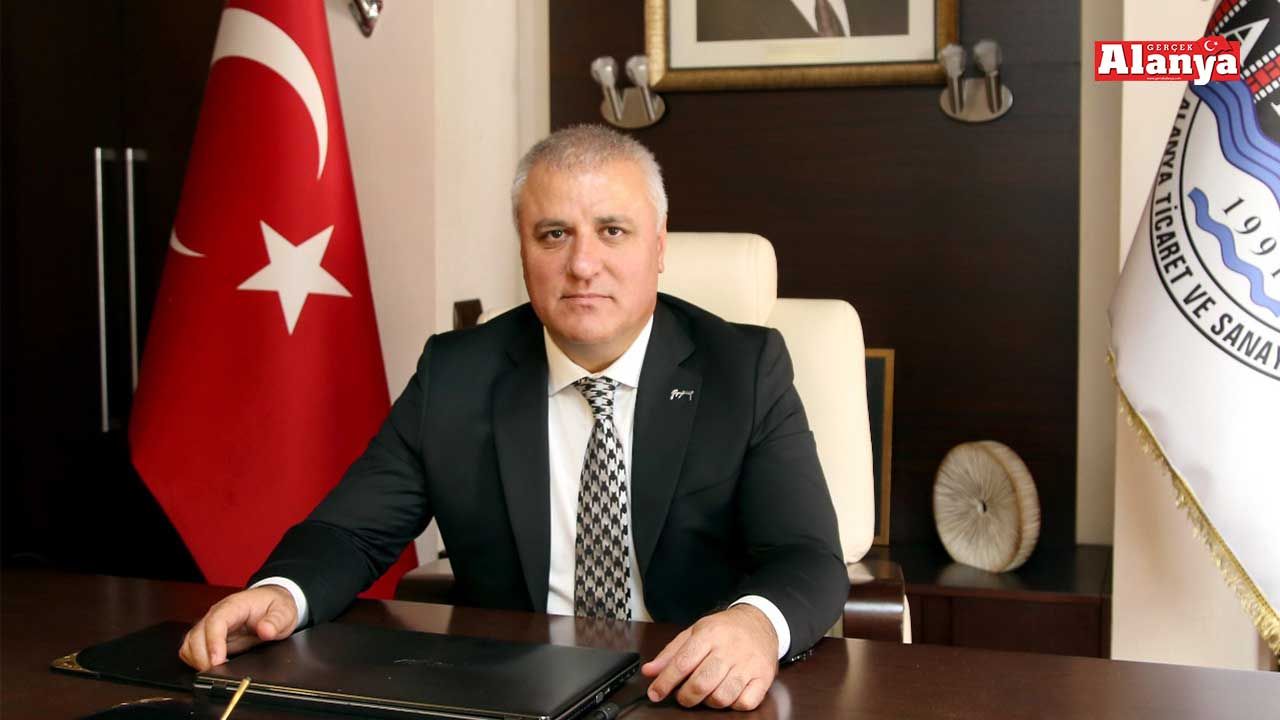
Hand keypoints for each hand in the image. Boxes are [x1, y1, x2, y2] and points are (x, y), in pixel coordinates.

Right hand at [178, 585, 298, 670]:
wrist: (271, 602)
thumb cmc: (275, 606)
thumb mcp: (284, 612)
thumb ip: (276, 621)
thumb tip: (266, 630)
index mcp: (234, 605)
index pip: (216, 621)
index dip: (213, 642)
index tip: (217, 661)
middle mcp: (217, 614)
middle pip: (197, 634)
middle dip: (203, 657)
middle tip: (217, 673)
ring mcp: (210, 625)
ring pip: (190, 642)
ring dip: (197, 659)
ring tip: (214, 672)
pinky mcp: (208, 636)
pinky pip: (191, 648)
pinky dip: (195, 660)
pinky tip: (210, 668)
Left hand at [641, 604, 778, 710]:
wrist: (760, 621)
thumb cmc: (724, 630)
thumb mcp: (694, 632)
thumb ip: (671, 653)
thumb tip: (649, 672)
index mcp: (709, 634)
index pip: (682, 663)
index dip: (665, 682)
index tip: (655, 693)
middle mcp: (729, 649)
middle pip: (701, 684)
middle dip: (686, 697)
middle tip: (683, 695)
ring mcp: (749, 664)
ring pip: (722, 697)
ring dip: (709, 702)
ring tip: (707, 692)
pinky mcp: (764, 677)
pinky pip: (745, 703)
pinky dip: (733, 704)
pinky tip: (729, 693)